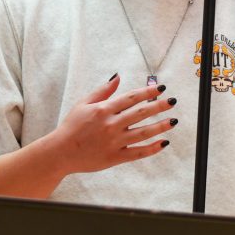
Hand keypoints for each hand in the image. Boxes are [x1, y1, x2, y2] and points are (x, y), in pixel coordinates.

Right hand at [48, 75, 177, 174]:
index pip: (131, 98)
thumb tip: (118, 77)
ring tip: (173, 121)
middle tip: (172, 101)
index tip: (160, 88)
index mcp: (103, 109)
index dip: (147, 92)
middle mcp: (111, 124)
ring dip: (160, 126)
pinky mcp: (115, 157)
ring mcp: (114, 141)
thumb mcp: (83, 104)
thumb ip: (102, 91)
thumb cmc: (71, 127)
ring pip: (143, 132)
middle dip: (158, 106)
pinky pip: (138, 152)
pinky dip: (152, 148)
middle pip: (140, 113)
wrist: (60, 152)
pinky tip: (163, 143)